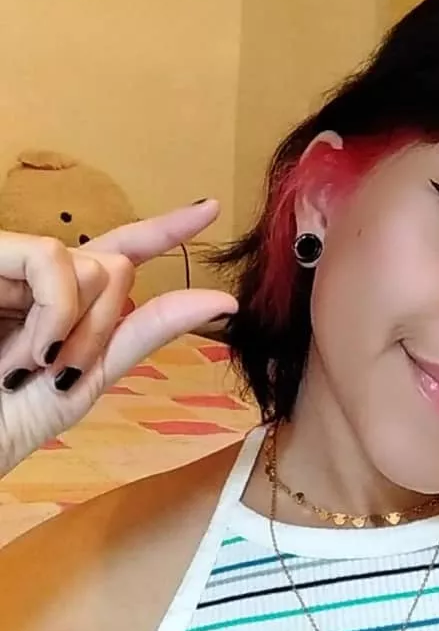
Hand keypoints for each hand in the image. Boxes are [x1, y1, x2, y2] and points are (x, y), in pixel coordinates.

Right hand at [0, 200, 235, 475]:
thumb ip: (141, 333)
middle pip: (115, 266)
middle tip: (56, 373)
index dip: (162, 229)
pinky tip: (31, 349)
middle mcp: (34, 277)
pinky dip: (57, 312)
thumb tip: (223, 300)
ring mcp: (8, 264)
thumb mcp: (81, 382)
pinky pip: (53, 261)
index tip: (210, 208)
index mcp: (57, 303)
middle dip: (105, 327)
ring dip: (76, 329)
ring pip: (93, 264)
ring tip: (26, 367)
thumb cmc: (1, 422)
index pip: (116, 253)